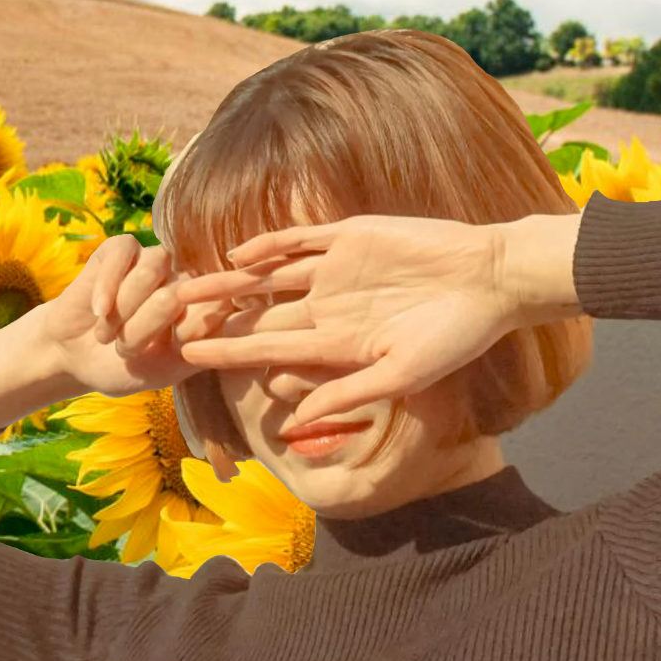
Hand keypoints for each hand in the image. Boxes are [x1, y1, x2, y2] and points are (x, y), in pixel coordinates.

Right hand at [28, 234, 216, 398]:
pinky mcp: (120, 249)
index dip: (189, 331)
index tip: (167, 353)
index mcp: (201, 310)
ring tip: (105, 335)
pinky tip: (98, 311)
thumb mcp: (163, 369)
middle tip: (123, 351)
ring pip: (151, 269)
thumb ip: (196, 341)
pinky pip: (122, 253)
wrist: (73, 358)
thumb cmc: (122, 368)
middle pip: (179, 292)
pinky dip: (107, 286)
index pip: (216, 307)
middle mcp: (182, 281)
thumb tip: (224, 305)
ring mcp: (152, 262)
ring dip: (125, 307)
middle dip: (146, 326)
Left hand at [169, 213, 520, 428]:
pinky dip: (268, 244)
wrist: (492, 278)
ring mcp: (336, 269)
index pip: (269, 347)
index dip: (229, 351)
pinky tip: (238, 254)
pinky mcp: (350, 235)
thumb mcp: (400, 374)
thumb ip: (345, 395)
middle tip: (168, 321)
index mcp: (337, 341)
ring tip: (186, 285)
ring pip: (268, 275)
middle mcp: (328, 305)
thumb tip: (294, 425)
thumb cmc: (456, 335)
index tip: (189, 357)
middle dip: (216, 317)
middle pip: (259, 312)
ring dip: (229, 280)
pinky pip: (299, 240)